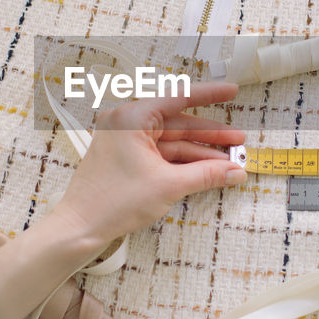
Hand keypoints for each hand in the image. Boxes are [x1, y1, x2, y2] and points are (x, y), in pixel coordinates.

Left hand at [53, 81, 246, 247]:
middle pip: (179, 123)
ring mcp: (126, 141)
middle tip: (238, 141)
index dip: (209, 94)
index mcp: (131, 118)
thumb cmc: (111, 202)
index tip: (231, 91)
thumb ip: (206, 175)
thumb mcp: (168, 185)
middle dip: (210, 134)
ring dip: (200, 152)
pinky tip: (207, 170)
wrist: (80, 227)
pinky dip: (183, 162)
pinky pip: (161, 154)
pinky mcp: (127, 159)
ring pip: (172, 141)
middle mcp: (127, 123)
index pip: (178, 97)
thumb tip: (234, 171)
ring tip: (229, 161)